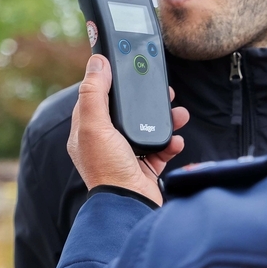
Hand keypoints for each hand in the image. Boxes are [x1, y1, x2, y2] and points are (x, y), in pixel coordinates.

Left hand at [68, 54, 188, 204]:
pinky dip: (171, 143)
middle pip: (127, 112)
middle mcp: (106, 143)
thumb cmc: (108, 168)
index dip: (111, 83)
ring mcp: (126, 155)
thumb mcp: (94, 126)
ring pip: (148, 128)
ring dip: (165, 119)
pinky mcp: (145, 167)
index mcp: (87, 132)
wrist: (130, 205)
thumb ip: (94, 92)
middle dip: (145, 100)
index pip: (97, 99)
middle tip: (163, 90)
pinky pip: (162, 149)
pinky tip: (176, 141)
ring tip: (179, 113)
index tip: (127, 69)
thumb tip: (96, 62)